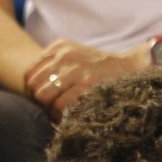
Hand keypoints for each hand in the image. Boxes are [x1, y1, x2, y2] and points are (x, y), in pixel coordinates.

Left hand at [23, 40, 141, 119]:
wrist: (131, 66)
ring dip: (50, 107)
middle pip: (34, 85)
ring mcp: (75, 70)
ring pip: (44, 96)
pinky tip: (70, 114)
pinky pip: (61, 105)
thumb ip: (53, 62)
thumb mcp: (74, 53)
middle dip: (40, 99)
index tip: (44, 96)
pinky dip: (62, 114)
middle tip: (52, 105)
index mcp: (59, 47)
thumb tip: (32, 86)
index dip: (33, 88)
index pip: (30, 72)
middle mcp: (64, 56)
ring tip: (60, 111)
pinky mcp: (87, 84)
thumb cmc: (99, 65)